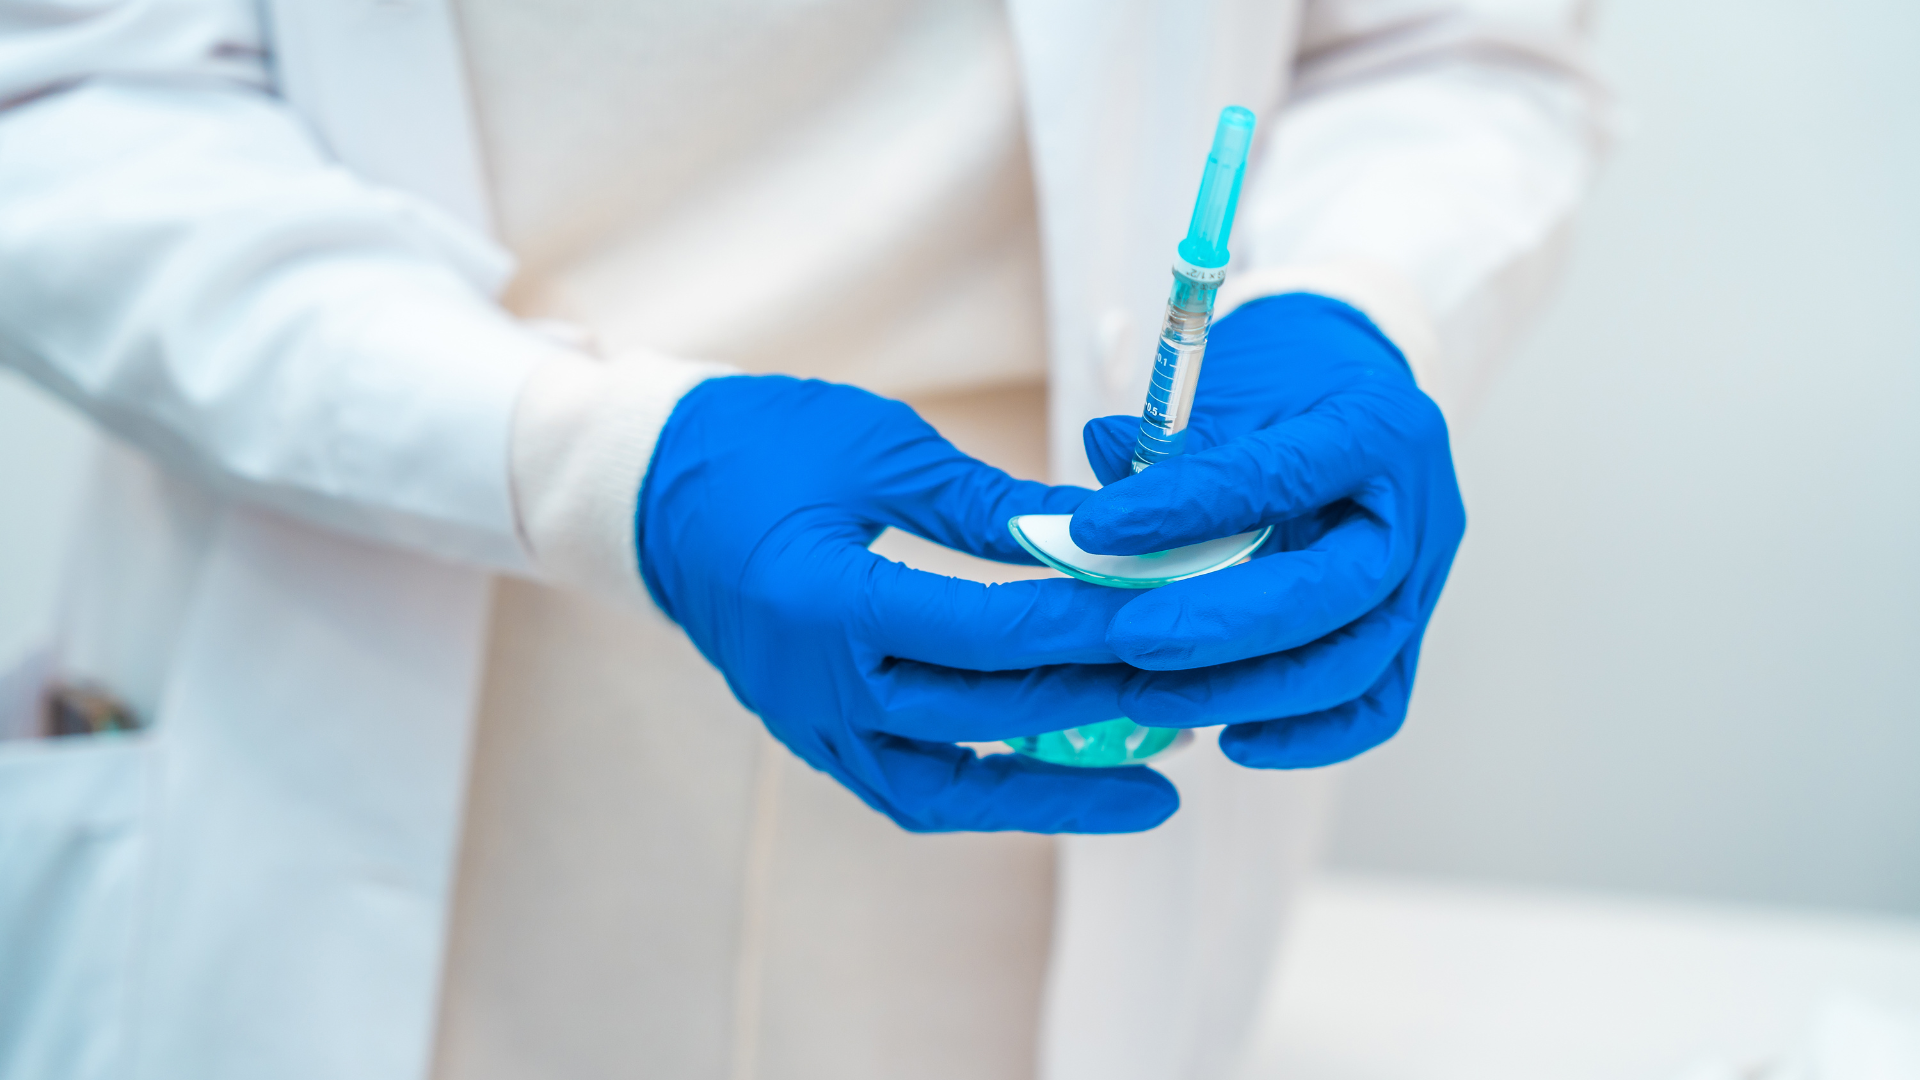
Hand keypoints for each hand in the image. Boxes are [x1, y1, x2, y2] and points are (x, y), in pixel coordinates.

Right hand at [638, 375, 1178, 832]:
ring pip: (949, 787)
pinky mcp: (813, 735)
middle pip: (985, 714)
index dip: (1089, 627)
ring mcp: (810, 723)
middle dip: (1100, 703)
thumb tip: (1098, 533)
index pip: (990, 633)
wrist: (650, 494)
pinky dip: (985, 793)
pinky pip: (910, 788)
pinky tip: (1054, 782)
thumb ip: (987, 503)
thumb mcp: (877, 447)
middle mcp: (817, 685)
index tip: (1174, 614)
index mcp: (827, 602)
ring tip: (1151, 788)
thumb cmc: (758, 447)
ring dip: (1053, 790)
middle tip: (1194, 694)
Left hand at [1072, 293, 1465, 767]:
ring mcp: (1422, 581)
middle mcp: (1416, 511)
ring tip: (1149, 698)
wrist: (1355, 391)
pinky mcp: (1409, 634)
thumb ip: (1166, 446)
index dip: (1183, 507)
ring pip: (1354, 664)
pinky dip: (1306, 735)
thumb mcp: (1231, 386)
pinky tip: (1234, 740)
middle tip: (1128, 638)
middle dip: (1222, 626)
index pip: (1280, 476)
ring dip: (1247, 691)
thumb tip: (1091, 498)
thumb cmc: (1288, 384)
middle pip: (1335, 592)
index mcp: (1375, 426)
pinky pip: (1374, 705)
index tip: (1095, 530)